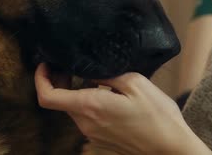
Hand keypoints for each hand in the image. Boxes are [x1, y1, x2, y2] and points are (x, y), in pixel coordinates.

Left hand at [34, 63, 211, 154]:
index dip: (40, 79)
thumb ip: (106, 74)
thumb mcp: (135, 83)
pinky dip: (89, 103)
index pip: (47, 97)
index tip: (46, 64)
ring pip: (75, 109)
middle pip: (61, 101)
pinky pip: (88, 118)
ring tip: (97, 77)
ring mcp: (93, 135)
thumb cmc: (157, 116)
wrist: (171, 148)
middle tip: (72, 64)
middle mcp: (86, 124)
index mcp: (90, 106)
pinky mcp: (102, 140)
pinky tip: (109, 95)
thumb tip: (89, 70)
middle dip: (61, 81)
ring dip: (78, 92)